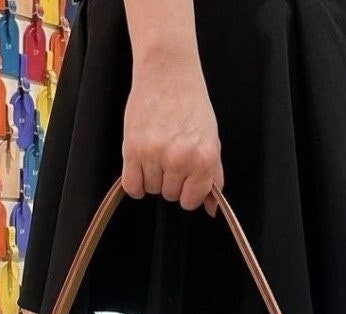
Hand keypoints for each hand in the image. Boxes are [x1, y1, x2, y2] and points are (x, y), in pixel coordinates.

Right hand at [121, 57, 223, 215]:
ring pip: (151, 190)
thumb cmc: (191, 104)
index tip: (185, 177)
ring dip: (152, 177)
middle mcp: (180, 159)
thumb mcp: (211, 140)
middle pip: (170, 196)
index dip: (187, 190)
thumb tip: (211, 209)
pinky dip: (135, 182)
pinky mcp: (132, 149)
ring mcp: (155, 154)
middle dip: (170, 181)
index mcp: (204, 158)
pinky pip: (132, 185)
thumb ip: (213, 176)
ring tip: (157, 151)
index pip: (191, 201)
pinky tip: (141, 166)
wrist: (168, 73)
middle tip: (170, 155)